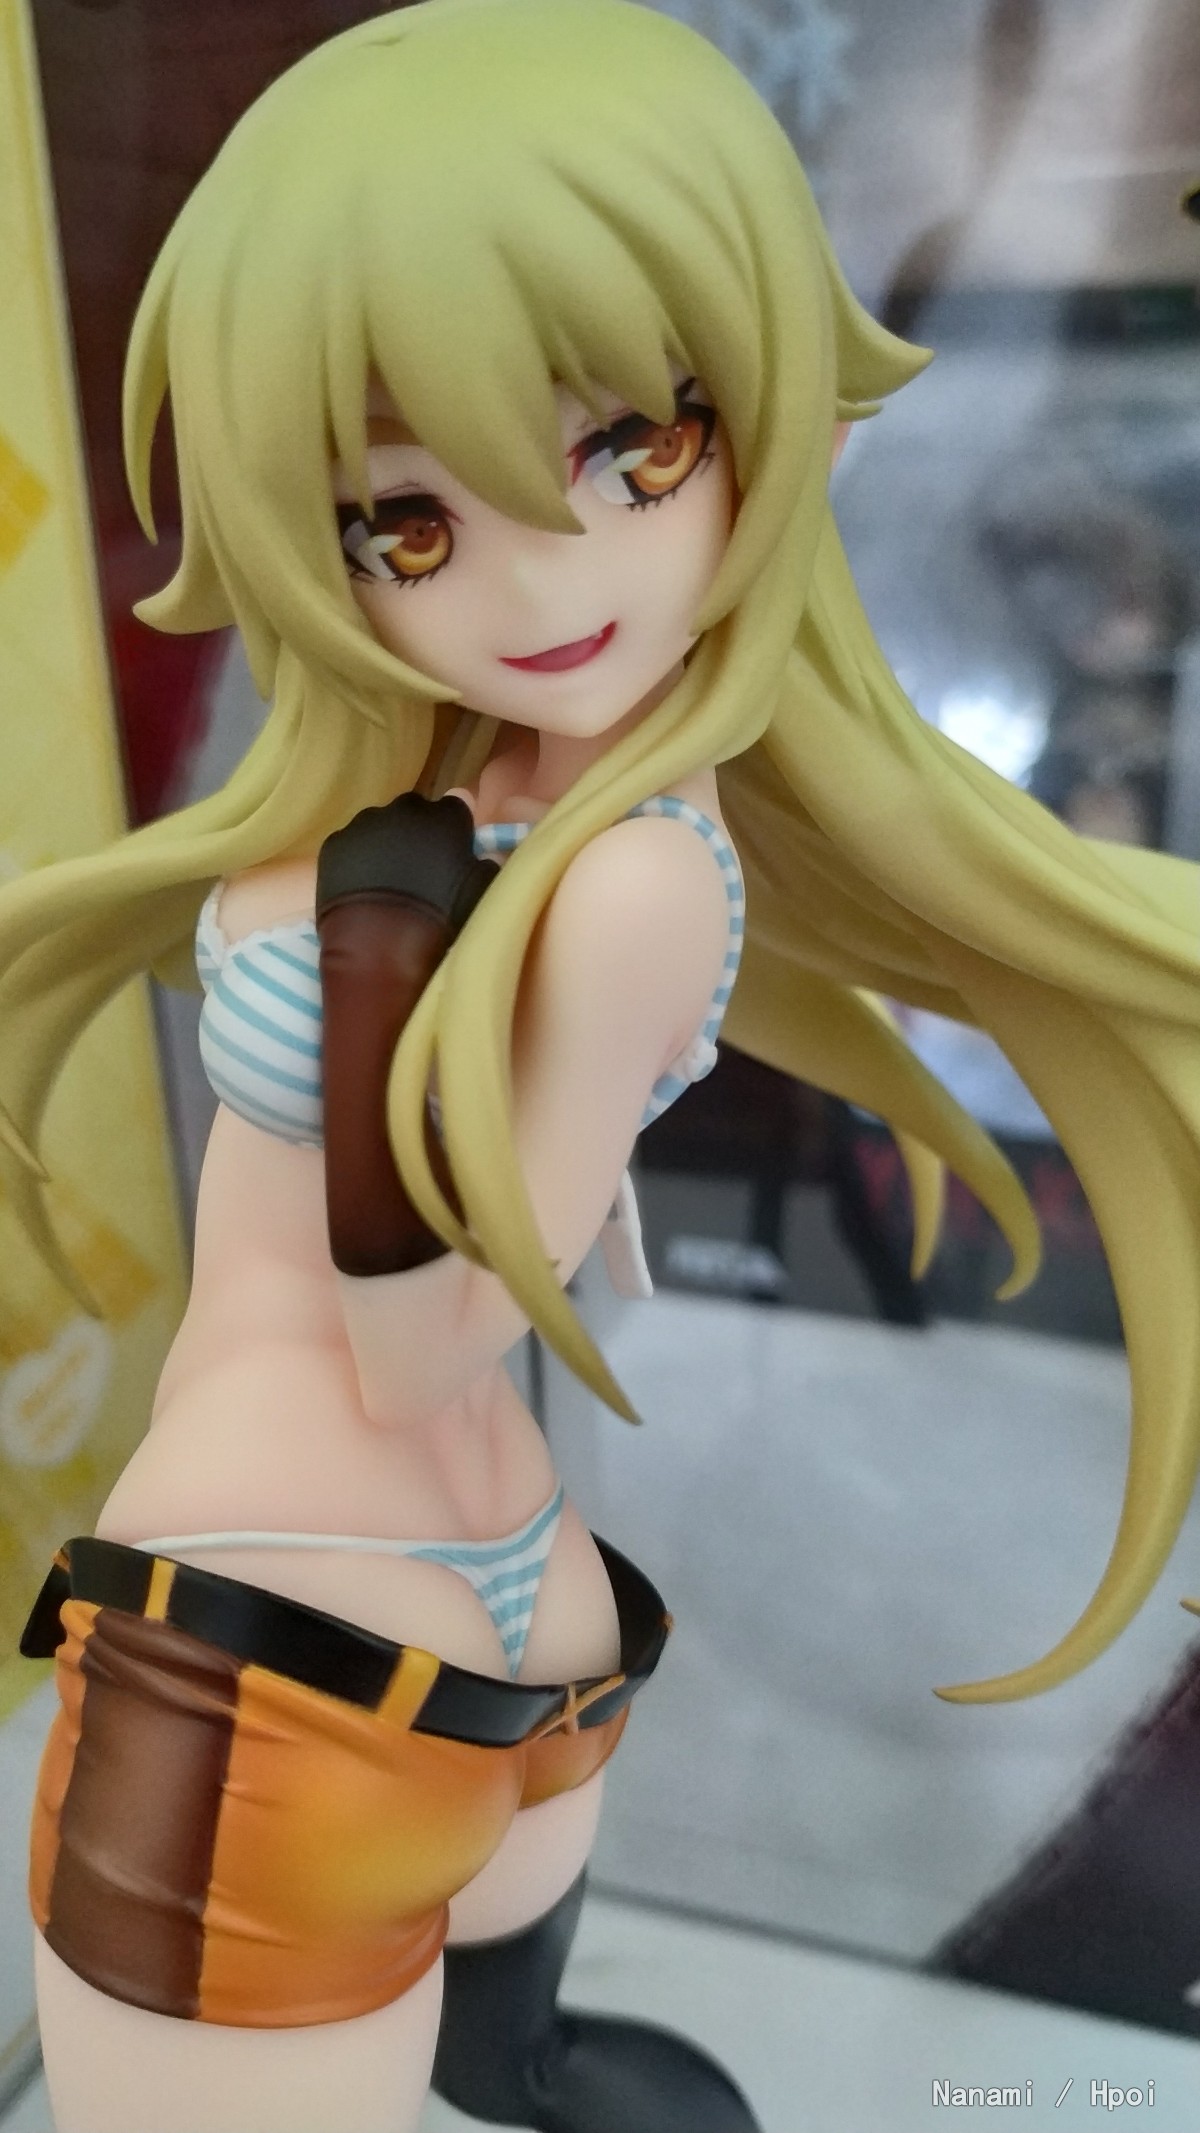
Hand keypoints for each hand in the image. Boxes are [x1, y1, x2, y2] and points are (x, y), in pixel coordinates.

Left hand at [316, 792, 497, 931]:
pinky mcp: (334, 844)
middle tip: (418, 866)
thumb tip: (486, 856)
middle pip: (413, 811)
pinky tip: (359, 886)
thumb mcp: (481, 893)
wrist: (382, 942)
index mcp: (444, 816)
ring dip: (384, 843)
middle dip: (417, 831)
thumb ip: (487, 864)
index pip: (455, 807)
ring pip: (378, 825)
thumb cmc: (441, 918)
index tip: (453, 850)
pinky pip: (350, 845)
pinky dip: (356, 859)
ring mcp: (364, 824)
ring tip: (385, 879)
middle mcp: (404, 810)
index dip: (454, 828)